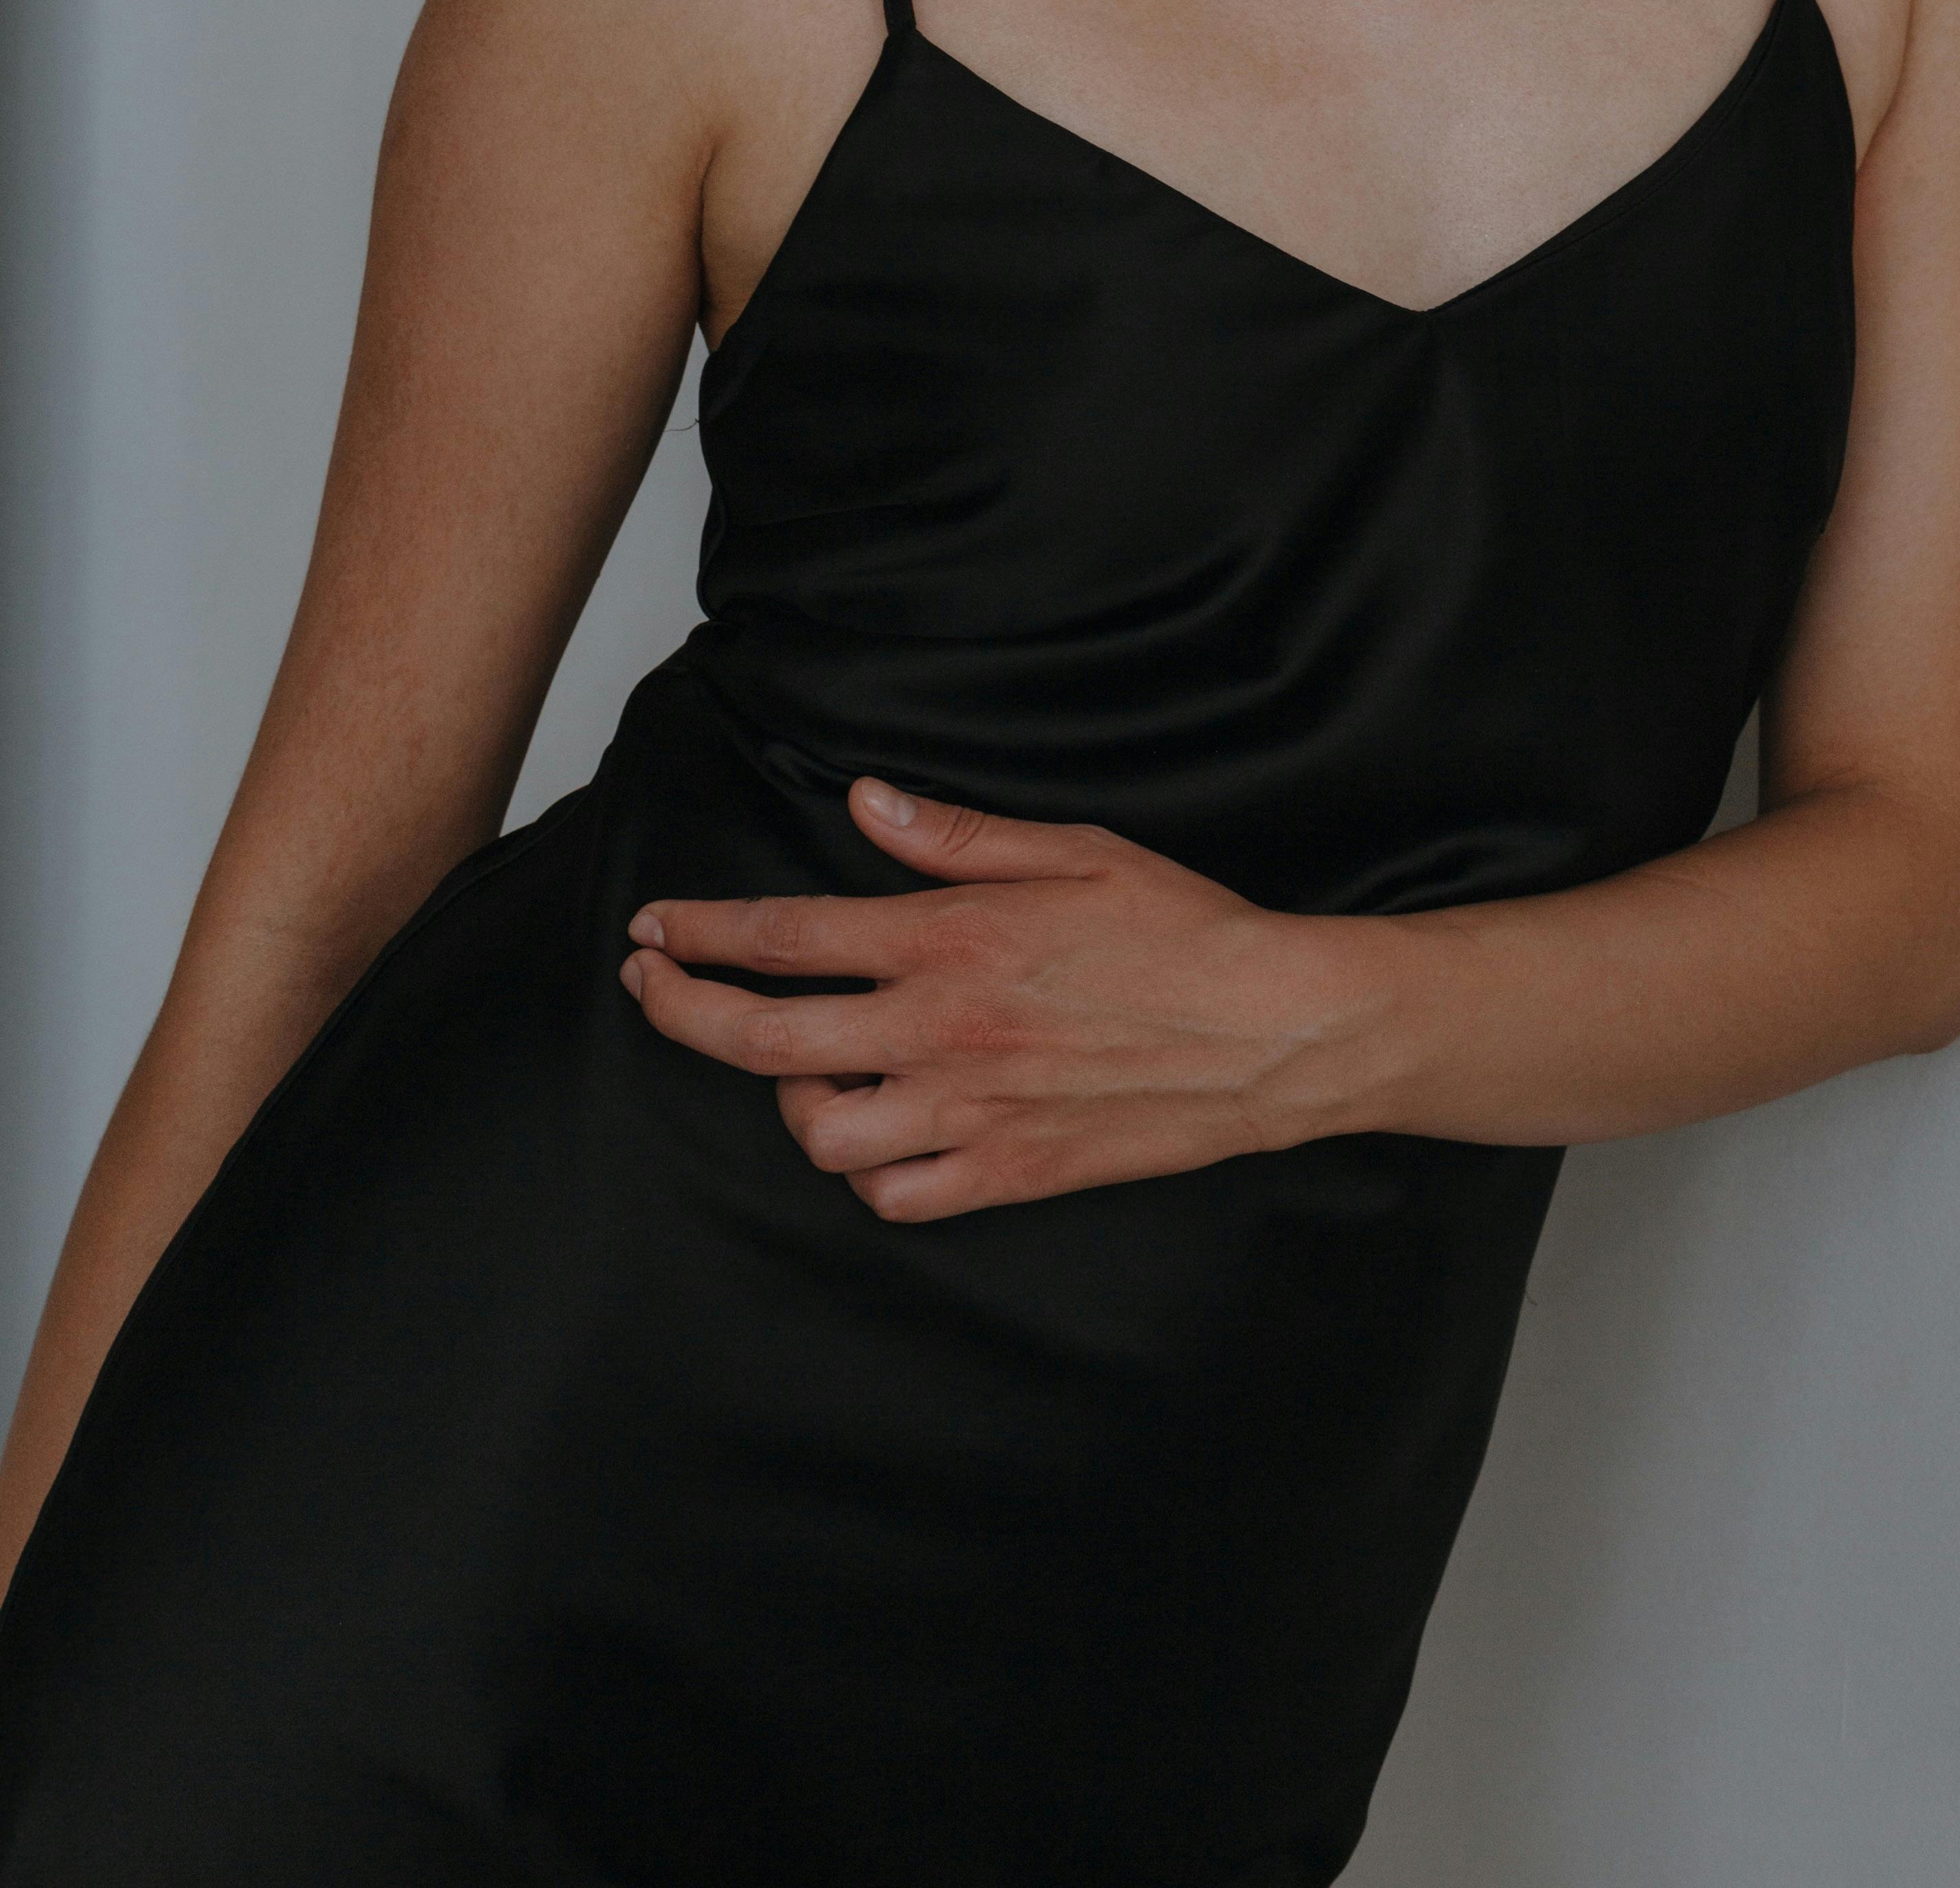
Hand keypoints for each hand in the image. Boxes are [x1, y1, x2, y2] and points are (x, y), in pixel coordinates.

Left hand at [618, 780, 1390, 1221]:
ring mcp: (970, 1110)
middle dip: (680, 1009)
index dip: (700, 932)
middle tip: (651, 985)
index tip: (655, 928)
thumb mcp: (1073, 850)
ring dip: (790, 1095)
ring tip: (800, 1065)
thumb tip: (869, 803)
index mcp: (950, 939)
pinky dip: (868, 1169)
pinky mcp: (1008, 1172)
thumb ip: (955, 835)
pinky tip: (879, 1133)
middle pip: (763, 1036)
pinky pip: (896, 1194)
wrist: (1270, 1032)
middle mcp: (941, 1030)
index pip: (785, 935)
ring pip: (819, 1130)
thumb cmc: (1183, 932)